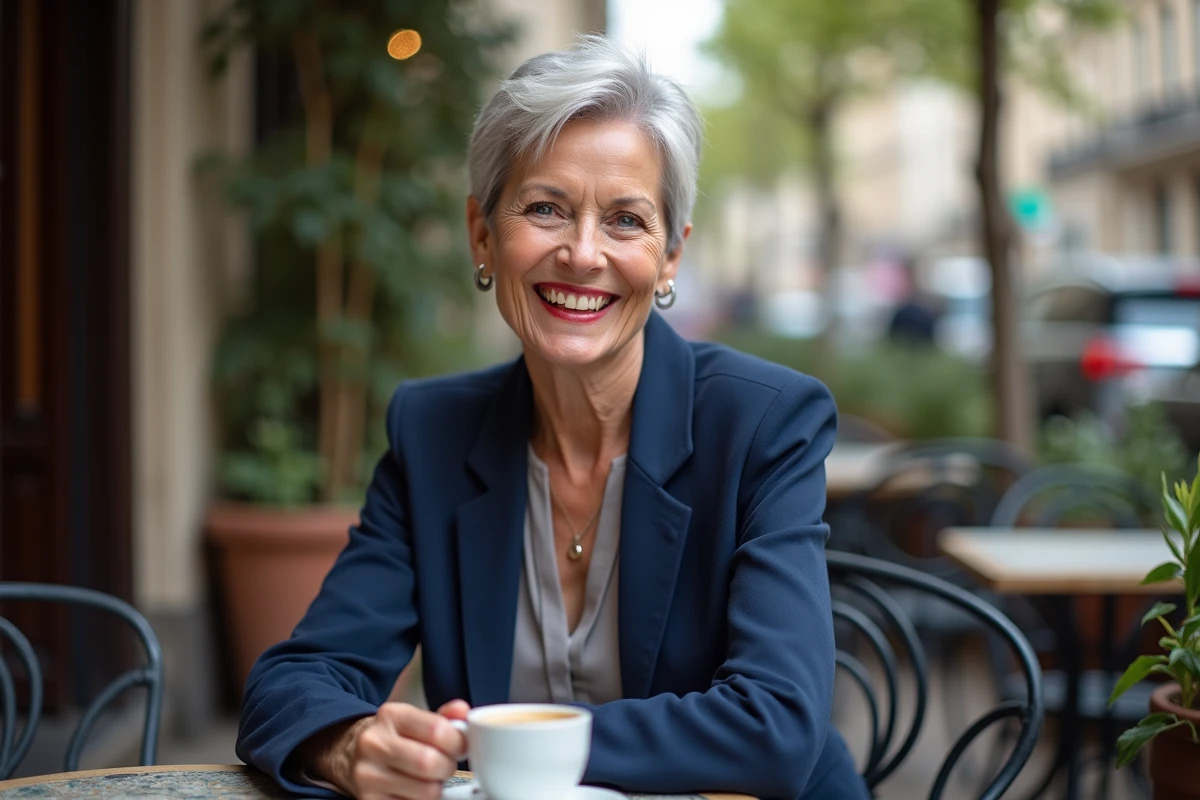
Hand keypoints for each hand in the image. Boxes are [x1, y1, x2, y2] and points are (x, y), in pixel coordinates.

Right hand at [304, 700, 469, 799]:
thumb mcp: (415, 720)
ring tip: (430, 778)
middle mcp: (374, 744)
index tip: (461, 746)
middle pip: (430, 763)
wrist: (353, 755)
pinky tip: (415, 791)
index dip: (458, 742)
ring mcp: (367, 776)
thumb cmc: (395, 737)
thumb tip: (462, 712)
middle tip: (446, 765)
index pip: (437, 730)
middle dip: (448, 767)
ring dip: (437, 787)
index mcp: (391, 716)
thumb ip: (443, 717)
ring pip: (426, 791)